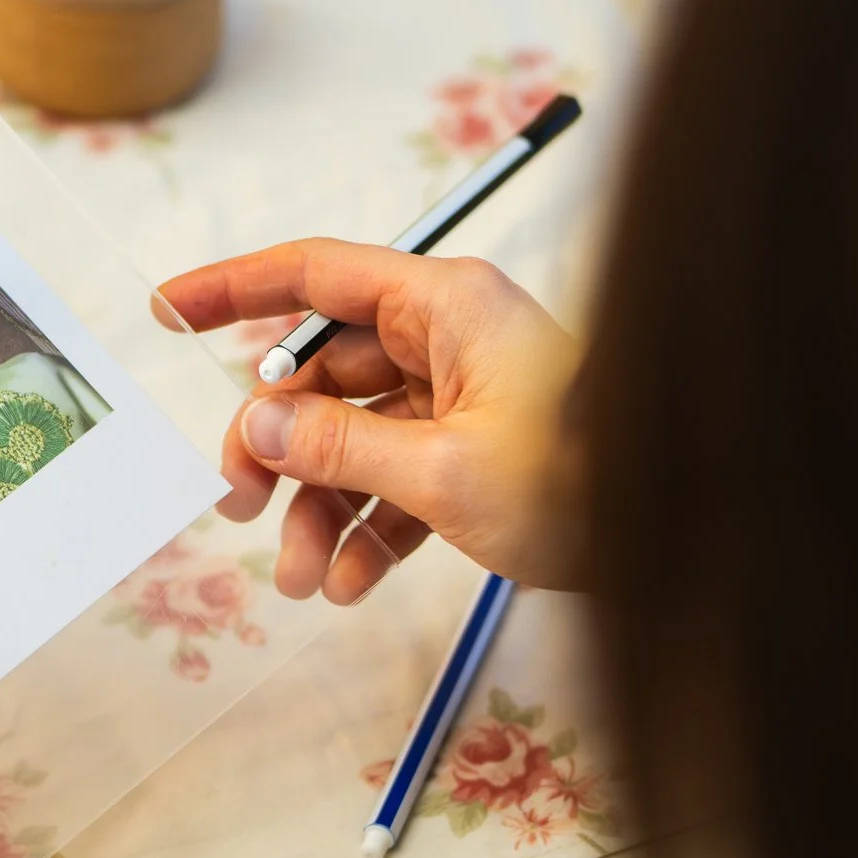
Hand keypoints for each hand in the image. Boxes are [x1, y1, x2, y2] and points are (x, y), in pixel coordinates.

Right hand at [159, 239, 585, 599]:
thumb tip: (255, 426)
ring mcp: (465, 397)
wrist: (690, 535)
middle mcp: (449, 338)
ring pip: (356, 438)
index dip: (234, 289)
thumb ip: (338, 446)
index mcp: (443, 305)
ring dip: (319, 507)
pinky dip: (369, 530)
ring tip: (301, 577)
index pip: (314, 275)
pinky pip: (399, 480)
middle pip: (324, 374)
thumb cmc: (586, 479)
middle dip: (275, 445)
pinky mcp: (480, 454)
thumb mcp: (443, 471)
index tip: (167, 307)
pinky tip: (350, 583)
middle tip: (235, 504)